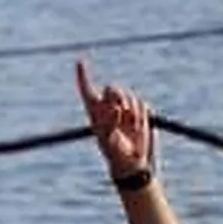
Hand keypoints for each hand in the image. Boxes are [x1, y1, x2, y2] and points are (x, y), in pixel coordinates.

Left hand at [76, 57, 151, 177]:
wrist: (133, 162)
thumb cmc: (116, 154)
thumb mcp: (109, 141)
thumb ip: (110, 122)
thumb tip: (115, 107)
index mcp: (94, 113)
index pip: (86, 89)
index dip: (83, 75)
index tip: (80, 60)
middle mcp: (108, 107)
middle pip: (112, 88)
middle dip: (117, 96)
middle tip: (119, 112)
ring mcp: (124, 108)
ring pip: (129, 96)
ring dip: (131, 112)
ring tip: (129, 129)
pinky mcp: (139, 112)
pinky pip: (142, 104)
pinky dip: (141, 114)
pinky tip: (138, 127)